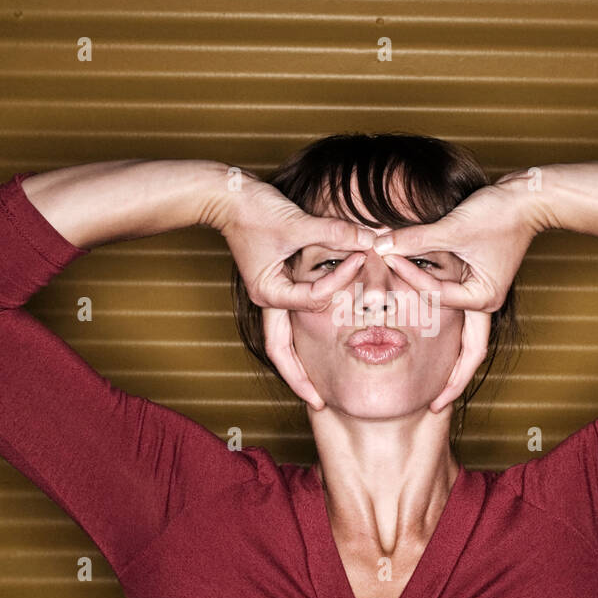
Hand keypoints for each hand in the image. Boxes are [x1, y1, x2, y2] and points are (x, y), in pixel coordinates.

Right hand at [209, 168, 374, 408]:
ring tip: (321, 386)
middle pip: (281, 350)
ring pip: (286, 338)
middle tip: (321, 404)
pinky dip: (309, 330)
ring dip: (302, 361)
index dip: (339, 283)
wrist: (225, 194)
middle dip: (299, 378)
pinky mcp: (277, 282)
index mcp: (268, 292)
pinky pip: (295, 315)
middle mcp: (267, 298)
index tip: (362, 259)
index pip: (312, 301)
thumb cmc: (254, 208)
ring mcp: (270, 293)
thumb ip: (334, 233)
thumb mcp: (296, 222)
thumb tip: (372, 239)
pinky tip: (323, 343)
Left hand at [371, 170, 543, 411]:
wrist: (529, 197)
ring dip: (451, 363)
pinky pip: (459, 318)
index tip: (387, 266)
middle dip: (453, 383)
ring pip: (465, 340)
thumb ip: (416, 239)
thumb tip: (381, 245)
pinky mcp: (478, 285)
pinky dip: (444, 331)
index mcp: (483, 297)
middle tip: (433, 409)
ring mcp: (483, 296)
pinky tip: (430, 342)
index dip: (413, 283)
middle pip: (470, 355)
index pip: (439, 301)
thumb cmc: (498, 212)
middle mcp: (485, 303)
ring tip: (432, 389)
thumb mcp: (455, 226)